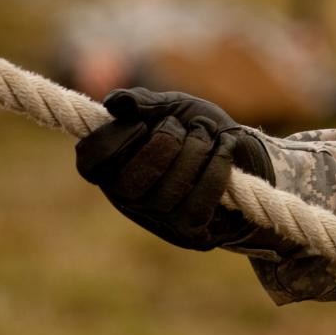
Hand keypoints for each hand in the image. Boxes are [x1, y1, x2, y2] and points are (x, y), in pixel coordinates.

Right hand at [75, 87, 276, 250]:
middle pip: (128, 183)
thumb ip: (145, 102)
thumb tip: (116, 102)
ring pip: (166, 194)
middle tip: (181, 127)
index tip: (141, 123)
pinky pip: (197, 205)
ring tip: (206, 134)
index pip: (88, 162)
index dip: (112, 139)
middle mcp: (129, 198)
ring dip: (194, 151)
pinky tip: (224, 149)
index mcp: (114, 165)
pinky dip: (216, 169)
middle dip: (163, 144)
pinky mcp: (190, 232)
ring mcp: (158, 219)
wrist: (247, 152)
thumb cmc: (201, 129)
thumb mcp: (174, 106)